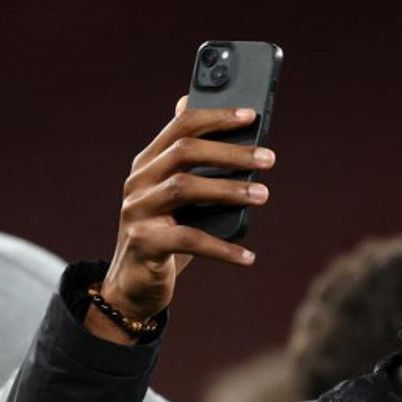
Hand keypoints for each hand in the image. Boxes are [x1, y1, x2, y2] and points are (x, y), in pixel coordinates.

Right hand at [86, 96, 275, 342]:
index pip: (180, 127)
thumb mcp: (178, 198)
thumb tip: (214, 122)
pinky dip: (222, 248)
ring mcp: (137, 211)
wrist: (133, 285)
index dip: (215, 118)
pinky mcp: (143, 243)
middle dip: (230, 153)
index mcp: (148, 164)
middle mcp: (138, 182)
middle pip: (184, 152)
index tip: (249, 116)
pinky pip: (189, 240)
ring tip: (263, 195)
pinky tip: (248, 256)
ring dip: (228, 190)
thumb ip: (192, 166)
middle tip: (268, 159)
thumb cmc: (166, 236)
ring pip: (184, 188)